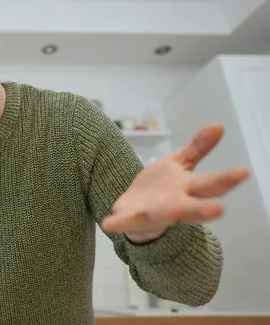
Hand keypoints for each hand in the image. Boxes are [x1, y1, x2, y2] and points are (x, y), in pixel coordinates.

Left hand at [100, 123, 249, 243]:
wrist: (137, 209)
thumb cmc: (164, 186)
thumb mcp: (180, 163)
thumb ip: (198, 148)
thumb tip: (217, 125)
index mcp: (189, 189)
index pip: (211, 184)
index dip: (227, 179)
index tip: (243, 173)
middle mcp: (176, 204)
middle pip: (194, 206)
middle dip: (205, 208)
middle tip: (219, 210)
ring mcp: (154, 212)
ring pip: (164, 214)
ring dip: (169, 214)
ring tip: (174, 211)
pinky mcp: (131, 217)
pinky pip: (125, 222)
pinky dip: (118, 223)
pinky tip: (108, 224)